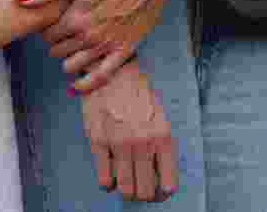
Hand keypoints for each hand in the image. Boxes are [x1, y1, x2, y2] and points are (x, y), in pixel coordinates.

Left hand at [19, 0, 182, 92]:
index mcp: (76, 17)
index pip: (47, 33)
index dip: (45, 28)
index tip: (49, 22)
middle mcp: (90, 35)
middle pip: (58, 50)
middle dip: (54, 43)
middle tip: (58, 33)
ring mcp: (107, 45)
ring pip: (74, 65)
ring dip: (66, 60)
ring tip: (68, 49)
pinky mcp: (125, 50)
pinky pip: (102, 76)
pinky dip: (86, 84)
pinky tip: (75, 87)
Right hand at [81, 60, 177, 200]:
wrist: (112, 71)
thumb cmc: (137, 93)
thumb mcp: (159, 117)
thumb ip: (161, 146)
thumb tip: (158, 177)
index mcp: (163, 137)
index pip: (168, 185)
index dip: (162, 194)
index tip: (157, 191)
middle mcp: (142, 143)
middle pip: (145, 192)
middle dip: (143, 194)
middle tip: (139, 186)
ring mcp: (119, 143)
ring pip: (125, 190)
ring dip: (126, 191)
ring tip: (125, 182)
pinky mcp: (98, 141)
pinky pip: (105, 180)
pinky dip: (108, 184)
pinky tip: (110, 173)